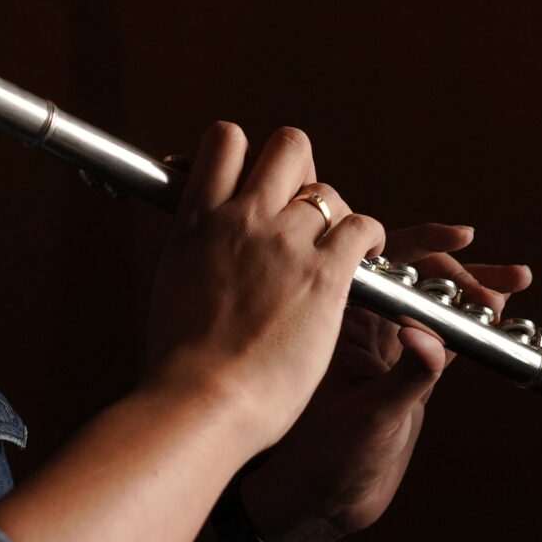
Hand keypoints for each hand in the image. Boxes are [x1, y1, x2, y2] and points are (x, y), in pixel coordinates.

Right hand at [140, 122, 386, 454]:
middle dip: (302, 172)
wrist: (200, 400)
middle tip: (303, 212)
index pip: (226, 140)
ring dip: (337, 215)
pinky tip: (360, 260)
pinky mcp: (324, 273)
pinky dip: (368, 238)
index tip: (256, 186)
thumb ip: (199, 249)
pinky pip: (362, 226)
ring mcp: (284, 242)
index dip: (249, 156)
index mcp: (196, 219)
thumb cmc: (182, 361)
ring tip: (335, 248)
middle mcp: (241, 218)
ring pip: (330, 190)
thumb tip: (209, 242)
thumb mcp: (173, 282)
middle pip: (289, 146)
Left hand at [236, 224, 530, 541]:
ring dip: (473, 292)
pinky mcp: (407, 371)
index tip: (461, 240)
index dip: (423, 245)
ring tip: (515, 281)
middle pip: (415, 278)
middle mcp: (361, 325)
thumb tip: (430, 338)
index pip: (383, 264)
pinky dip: (473, 324)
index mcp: (340, 320)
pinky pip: (445, 335)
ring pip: (434, 304)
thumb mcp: (371, 416)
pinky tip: (499, 316)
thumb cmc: (325, 458)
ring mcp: (387, 347)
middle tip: (498, 289)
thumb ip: (407, 376)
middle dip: (460, 273)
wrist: (322, 502)